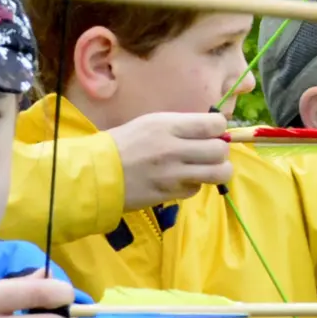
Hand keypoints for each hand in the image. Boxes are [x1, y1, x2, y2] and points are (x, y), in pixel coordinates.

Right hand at [109, 112, 233, 208]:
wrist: (96, 173)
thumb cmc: (123, 143)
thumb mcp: (150, 123)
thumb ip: (181, 126)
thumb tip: (212, 130)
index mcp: (167, 125)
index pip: (214, 124)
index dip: (218, 127)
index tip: (212, 131)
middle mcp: (173, 149)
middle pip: (219, 150)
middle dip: (220, 151)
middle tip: (210, 152)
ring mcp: (172, 174)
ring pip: (217, 173)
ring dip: (217, 170)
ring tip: (208, 168)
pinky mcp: (169, 194)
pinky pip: (196, 189)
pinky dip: (194, 184)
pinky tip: (183, 180)